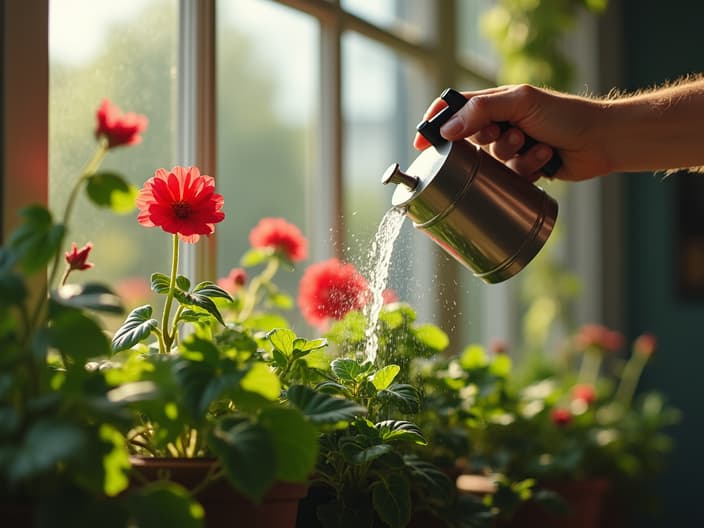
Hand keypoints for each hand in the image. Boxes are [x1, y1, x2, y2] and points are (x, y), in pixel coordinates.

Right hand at [413, 84, 611, 181]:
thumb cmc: (564, 114)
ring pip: (491, 162)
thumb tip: (447, 129)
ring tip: (535, 147)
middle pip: (470, 141)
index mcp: (495, 103)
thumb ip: (480, 111)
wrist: (601, 140)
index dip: (436, 124)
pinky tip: (544, 161)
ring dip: (513, 157)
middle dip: (489, 144)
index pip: (454, 109)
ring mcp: (512, 147)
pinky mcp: (524, 169)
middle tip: (512, 136)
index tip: (423, 143)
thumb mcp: (520, 103)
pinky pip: (510, 176)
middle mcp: (500, 124)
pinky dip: (526, 170)